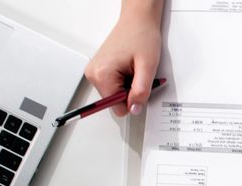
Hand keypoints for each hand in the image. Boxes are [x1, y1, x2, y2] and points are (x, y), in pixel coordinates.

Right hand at [84, 1, 162, 115]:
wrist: (138, 21)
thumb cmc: (141, 36)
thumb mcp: (148, 67)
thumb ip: (141, 91)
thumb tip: (134, 109)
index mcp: (102, 75)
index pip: (116, 108)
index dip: (133, 100)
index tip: (139, 86)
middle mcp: (93, 74)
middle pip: (115, 102)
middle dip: (130, 92)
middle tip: (138, 74)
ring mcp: (94, 72)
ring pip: (115, 94)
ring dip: (128, 86)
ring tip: (134, 68)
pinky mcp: (99, 69)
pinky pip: (113, 85)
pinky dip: (124, 80)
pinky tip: (129, 68)